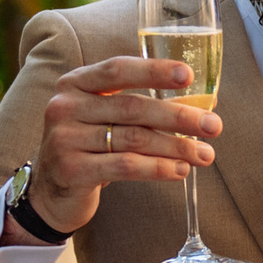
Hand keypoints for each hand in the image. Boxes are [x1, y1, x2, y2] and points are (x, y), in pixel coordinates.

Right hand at [22, 56, 221, 235]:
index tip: (189, 76)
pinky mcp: (71, 169)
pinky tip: (180, 171)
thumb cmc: (88, 147)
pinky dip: (158, 168)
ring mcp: (65, 138)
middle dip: (179, 117)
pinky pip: (125, 166)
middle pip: (132, 107)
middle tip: (213, 126)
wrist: (49, 192)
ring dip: (176, 147)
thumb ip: (134, 105)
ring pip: (133, 139)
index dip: (154, 70)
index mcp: (75, 83)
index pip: (118, 69)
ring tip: (204, 154)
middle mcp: (65, 106)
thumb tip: (197, 107)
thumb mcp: (100, 117)